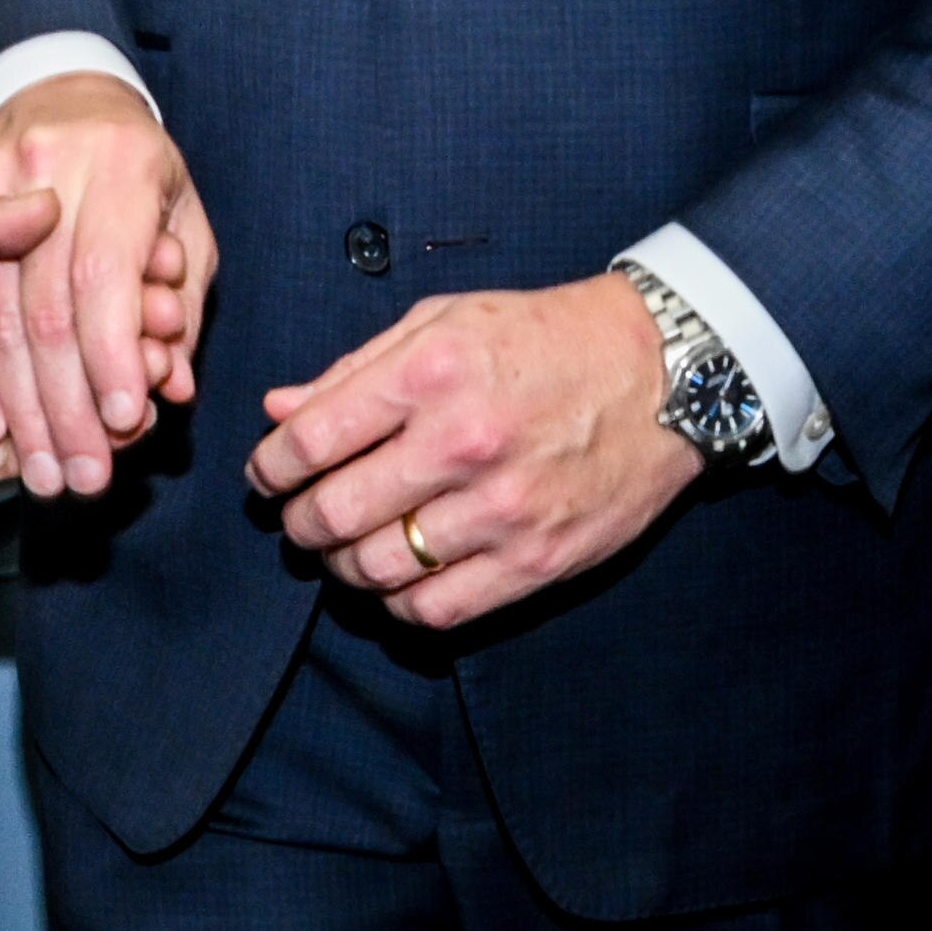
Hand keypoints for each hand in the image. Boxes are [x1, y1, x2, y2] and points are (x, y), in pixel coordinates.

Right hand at [0, 74, 211, 498]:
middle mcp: (48, 162)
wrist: (55, 86)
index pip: (107, 279)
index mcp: (120, 162)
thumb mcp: (181, 217)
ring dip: (19, 407)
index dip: (113, 358)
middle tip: (84, 477)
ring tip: (44, 474)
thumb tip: (172, 390)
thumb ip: (184, 304)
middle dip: (68, 405)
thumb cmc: (135, 169)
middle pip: (49, 306)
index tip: (123, 425)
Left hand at [249, 272, 695, 630]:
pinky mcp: (536, 561)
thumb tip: (278, 411)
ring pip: (375, 569)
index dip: (269, 468)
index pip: (309, 440)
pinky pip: (435, 608)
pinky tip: (397, 577)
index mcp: (431, 373)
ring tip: (345, 548)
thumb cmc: (544, 338)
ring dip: (341, 566)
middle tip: (299, 517)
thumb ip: (354, 370)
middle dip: (297, 522)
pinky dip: (398, 603)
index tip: (267, 476)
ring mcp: (502, 509)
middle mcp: (462, 442)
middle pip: (332, 514)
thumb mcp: (443, 322)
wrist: (663, 372)